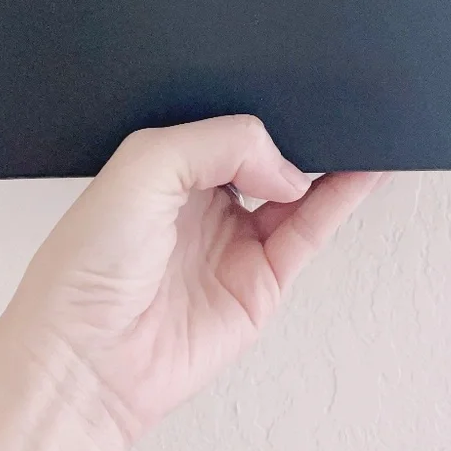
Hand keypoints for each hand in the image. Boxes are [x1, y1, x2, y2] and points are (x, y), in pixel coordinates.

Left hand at [6, 115, 381, 443]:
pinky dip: (341, 200)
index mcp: (168, 167)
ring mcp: (235, 241)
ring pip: (299, 190)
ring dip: (333, 161)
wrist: (86, 361)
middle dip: (300, 130)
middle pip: (267, 154)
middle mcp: (203, 201)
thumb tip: (285, 166)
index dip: (260, 107)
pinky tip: (363, 173)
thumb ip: (217, 144)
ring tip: (364, 132)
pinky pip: (311, 230)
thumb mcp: (142, 167)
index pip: (228, 124)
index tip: (291, 89)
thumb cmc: (86, 268)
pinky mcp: (262, 282)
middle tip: (334, 106)